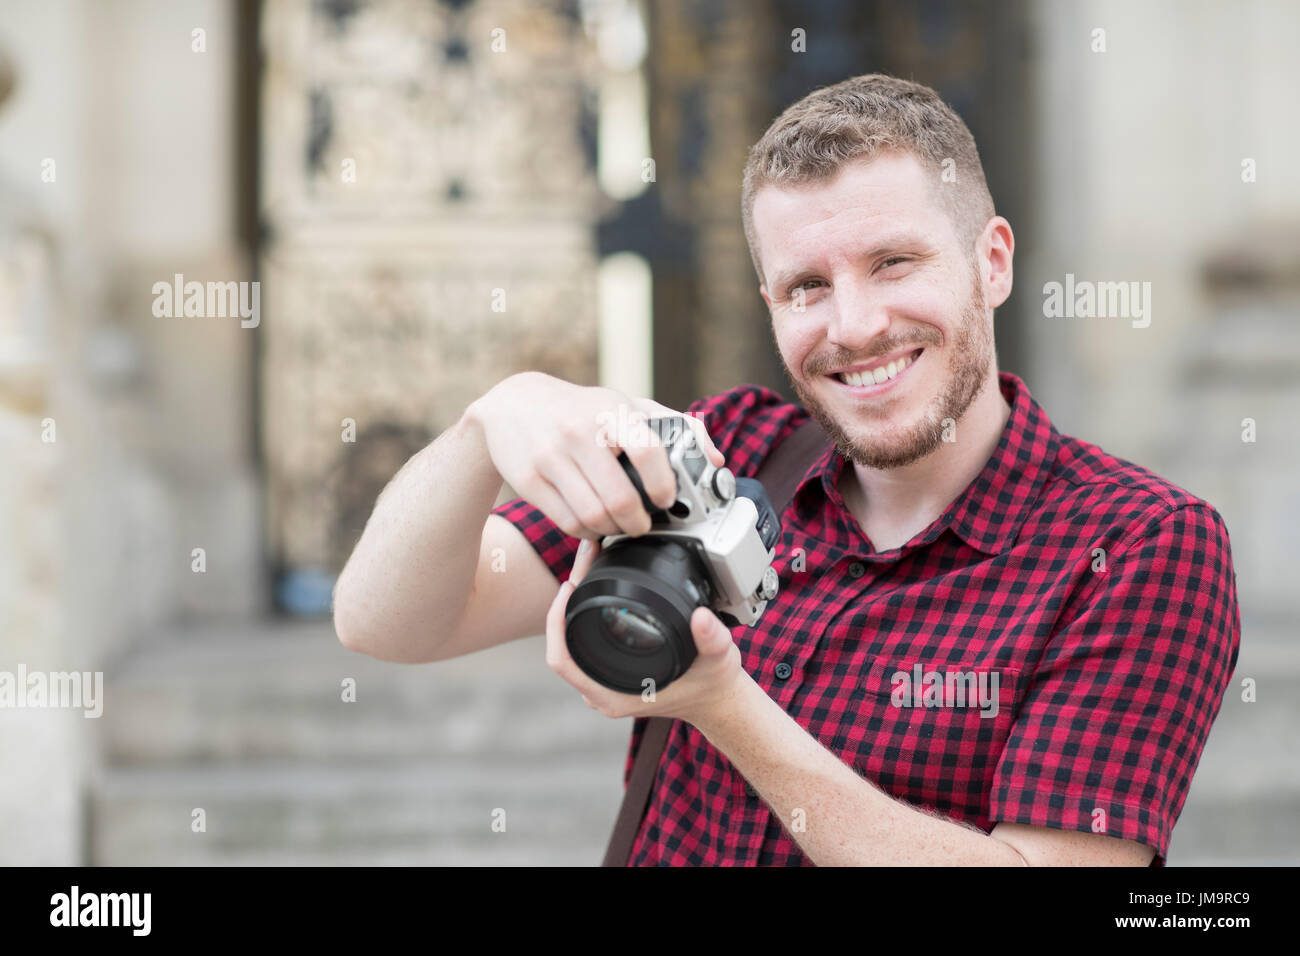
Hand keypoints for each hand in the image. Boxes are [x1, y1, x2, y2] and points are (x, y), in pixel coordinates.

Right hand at [465, 372, 724, 540]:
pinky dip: (587, 532)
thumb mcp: (624, 404)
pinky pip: (568, 522)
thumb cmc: (580, 409)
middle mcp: (579, 431)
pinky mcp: (529, 480)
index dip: (664, 485)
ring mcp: (551, 457)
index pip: (648, 450)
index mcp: (610, 410)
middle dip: (638, 521)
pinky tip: (593, 524)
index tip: (667, 500)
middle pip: (620, 497)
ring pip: (593, 515)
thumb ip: (674, 426)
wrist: (513, 405)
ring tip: (619, 525)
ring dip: (612, 530)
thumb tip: (716, 459)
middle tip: (643, 524)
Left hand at [544, 537, 746, 726]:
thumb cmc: (712, 685)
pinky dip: (582, 615)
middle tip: (584, 561)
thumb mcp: (718, 659)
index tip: (570, 585)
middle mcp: (601, 692)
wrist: (717, 700)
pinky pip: (580, 644)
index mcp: (614, 695)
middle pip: (563, 644)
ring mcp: (602, 684)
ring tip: (586, 569)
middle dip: (567, 599)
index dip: (556, 621)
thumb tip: (701, 618)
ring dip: (573, 606)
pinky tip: (593, 589)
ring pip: (570, 642)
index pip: (561, 660)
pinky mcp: (608, 674)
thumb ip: (712, 639)